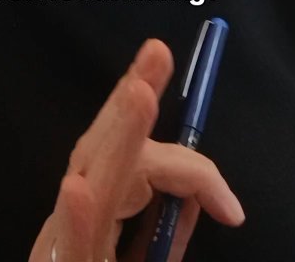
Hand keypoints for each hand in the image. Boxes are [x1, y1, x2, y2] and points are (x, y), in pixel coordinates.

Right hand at [29, 39, 244, 261]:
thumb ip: (170, 229)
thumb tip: (202, 189)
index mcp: (97, 212)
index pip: (134, 161)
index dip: (183, 164)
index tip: (231, 208)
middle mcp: (76, 219)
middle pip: (102, 150)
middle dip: (134, 102)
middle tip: (158, 52)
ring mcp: (64, 248)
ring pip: (93, 185)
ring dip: (117, 136)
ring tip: (138, 93)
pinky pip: (70, 246)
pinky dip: (75, 219)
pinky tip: (78, 189)